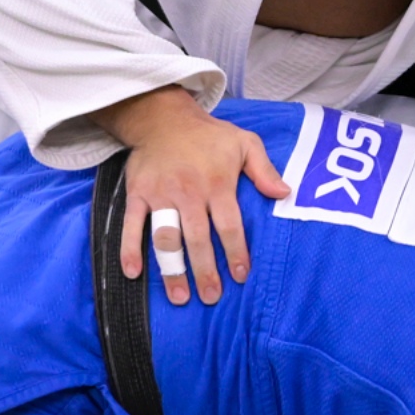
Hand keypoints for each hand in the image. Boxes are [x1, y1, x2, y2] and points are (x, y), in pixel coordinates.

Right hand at [92, 87, 288, 304]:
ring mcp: (160, 194)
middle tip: (211, 297)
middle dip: (204, 271)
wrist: (163, 117)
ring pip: (166, 237)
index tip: (240, 276)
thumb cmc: (209, 136)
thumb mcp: (245, 142)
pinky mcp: (138, 193)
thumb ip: (264, 170)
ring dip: (172, 269)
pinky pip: (132, 224)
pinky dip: (129, 248)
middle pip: (197, 239)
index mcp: (217, 183)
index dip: (235, 252)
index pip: (229, 225)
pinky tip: (133, 273)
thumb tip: (285, 193)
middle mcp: (188, 191)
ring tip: (179, 296)